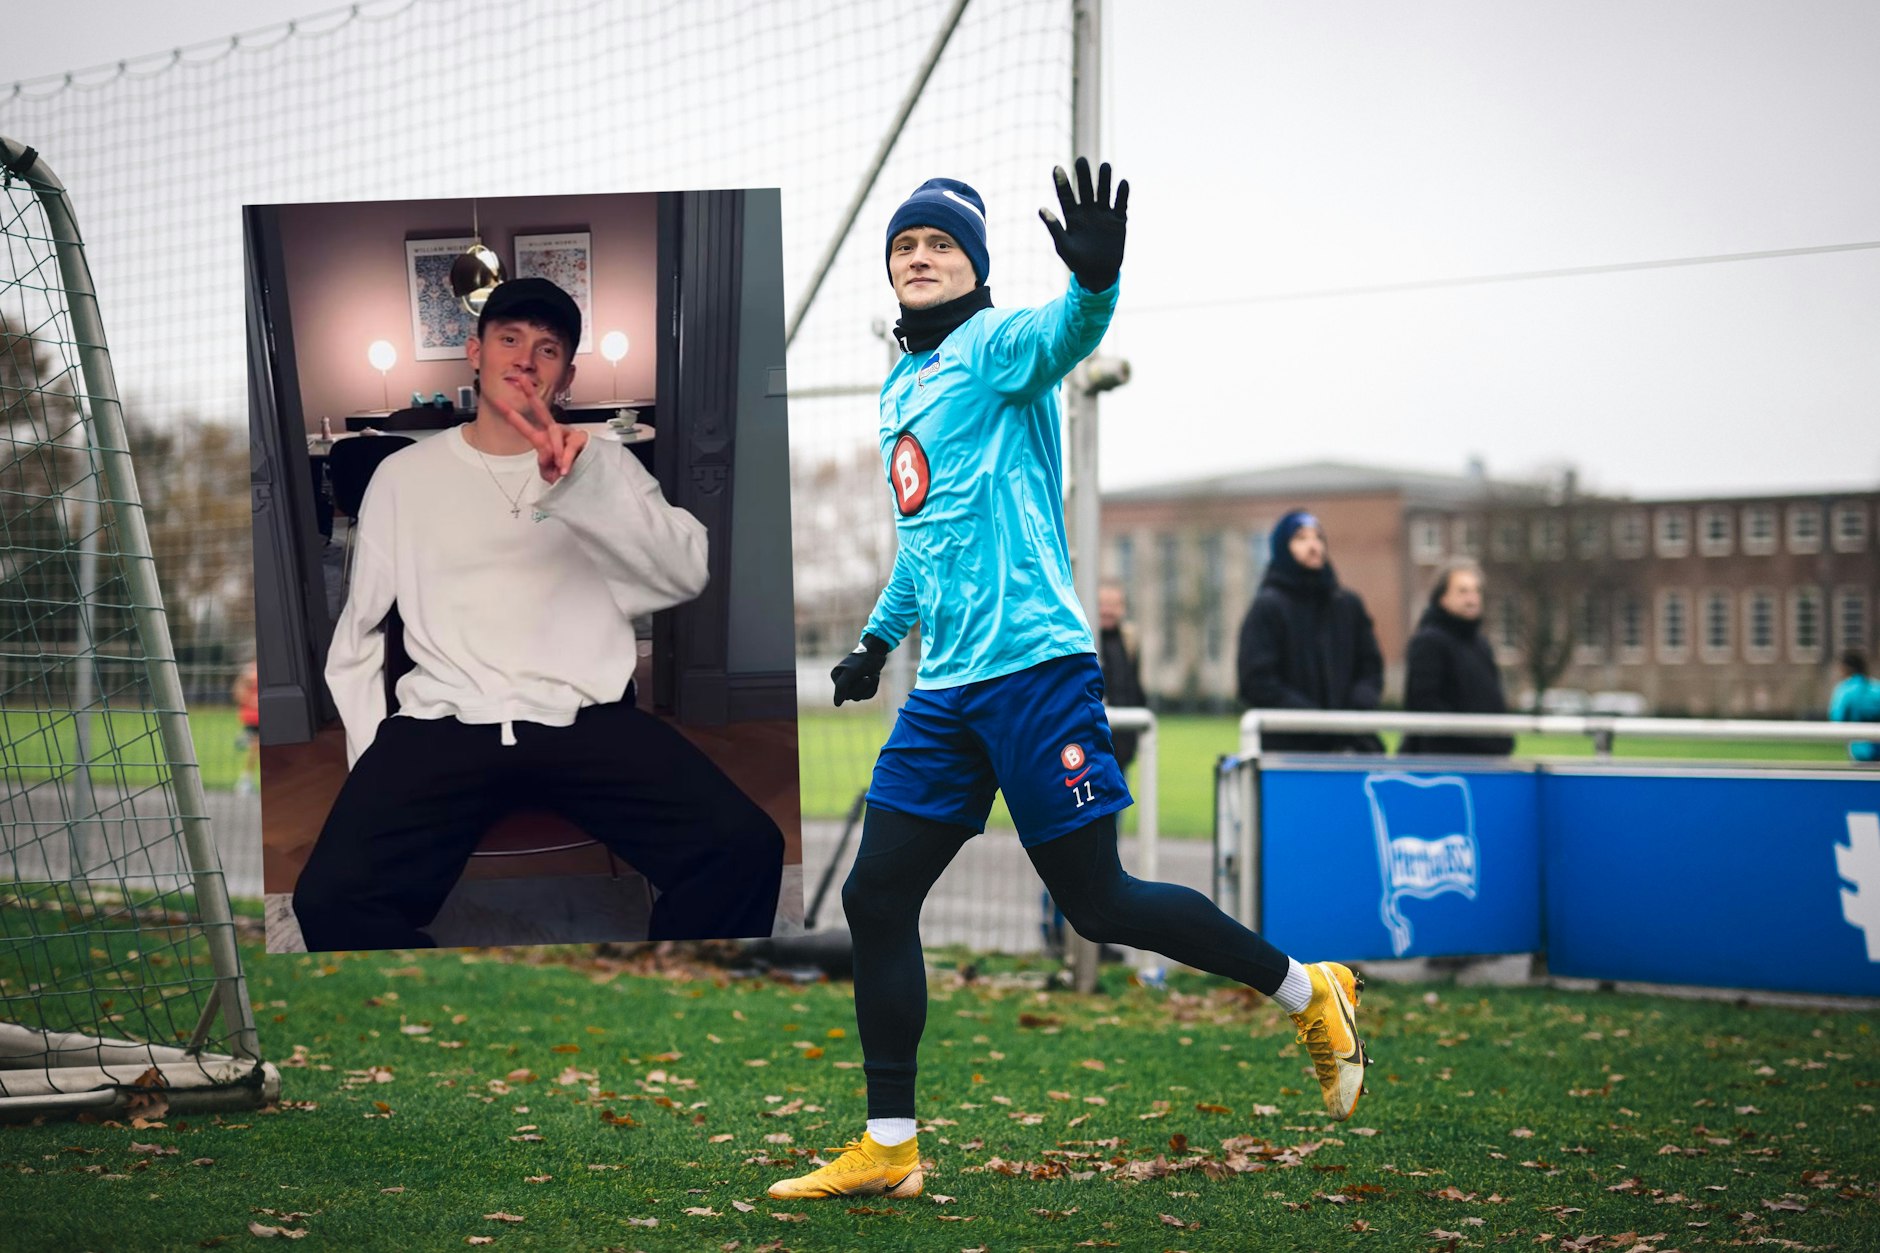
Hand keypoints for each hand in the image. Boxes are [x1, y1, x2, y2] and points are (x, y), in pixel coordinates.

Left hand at [485, 386, 587, 484]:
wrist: (584, 483)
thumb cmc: (566, 476)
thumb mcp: (549, 474)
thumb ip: (544, 463)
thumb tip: (546, 452)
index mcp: (543, 440)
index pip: (525, 425)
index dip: (511, 414)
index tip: (497, 401)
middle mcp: (554, 433)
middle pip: (541, 410)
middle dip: (530, 394)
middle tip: (521, 379)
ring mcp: (567, 433)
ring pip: (554, 432)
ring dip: (556, 451)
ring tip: (559, 466)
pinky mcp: (580, 437)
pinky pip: (570, 445)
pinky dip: (566, 458)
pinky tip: (565, 468)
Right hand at [831, 634, 889, 705]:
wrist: (876, 652)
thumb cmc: (862, 660)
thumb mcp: (851, 672)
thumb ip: (841, 687)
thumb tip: (836, 704)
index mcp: (836, 676)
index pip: (844, 694)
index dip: (857, 688)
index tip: (865, 677)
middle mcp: (842, 681)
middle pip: (852, 696)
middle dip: (864, 687)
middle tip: (868, 676)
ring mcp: (852, 684)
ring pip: (861, 697)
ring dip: (870, 687)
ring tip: (873, 674)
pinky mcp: (862, 686)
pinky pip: (867, 695)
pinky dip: (873, 687)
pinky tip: (875, 676)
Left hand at [1038, 157, 1127, 292]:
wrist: (1098, 275)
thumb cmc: (1077, 262)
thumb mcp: (1064, 246)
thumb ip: (1054, 228)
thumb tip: (1041, 209)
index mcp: (1072, 216)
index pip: (1066, 195)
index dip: (1061, 183)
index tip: (1056, 168)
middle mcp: (1088, 210)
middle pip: (1086, 188)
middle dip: (1084, 175)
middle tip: (1081, 161)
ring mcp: (1104, 214)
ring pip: (1104, 192)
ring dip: (1105, 179)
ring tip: (1105, 166)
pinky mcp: (1119, 220)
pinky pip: (1121, 204)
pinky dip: (1123, 194)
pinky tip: (1123, 183)